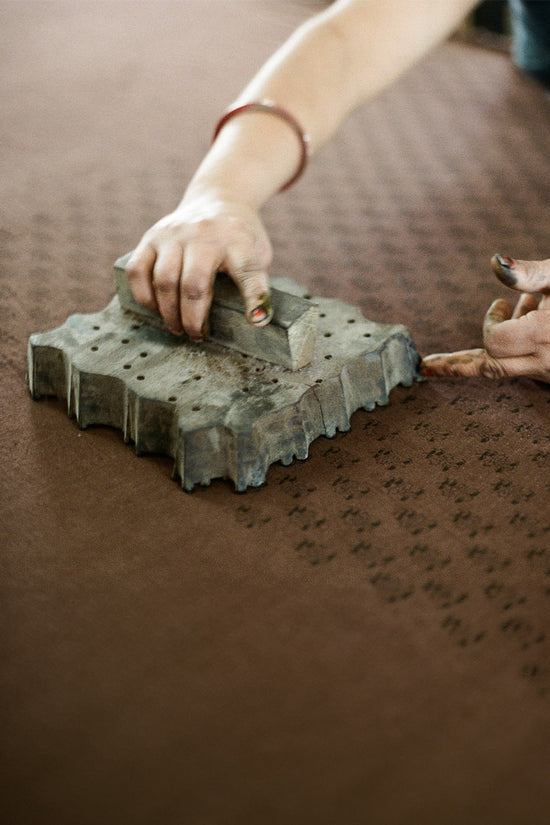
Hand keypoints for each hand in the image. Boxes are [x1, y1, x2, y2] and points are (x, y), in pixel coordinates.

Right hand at [125, 193, 273, 340]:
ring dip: (168, 313)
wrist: (217, 198)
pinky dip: (144, 296)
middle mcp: (204, 234)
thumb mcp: (258, 252)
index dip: (254, 298)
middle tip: (196, 336)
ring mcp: (174, 234)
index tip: (256, 321)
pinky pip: (137, 271)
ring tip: (176, 328)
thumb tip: (255, 321)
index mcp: (238, 240)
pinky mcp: (151, 237)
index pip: (248, 271)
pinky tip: (156, 309)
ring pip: (164, 281)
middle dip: (193, 319)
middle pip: (194, 285)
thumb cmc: (239, 237)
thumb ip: (256, 281)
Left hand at [420, 255, 549, 382]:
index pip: (494, 340)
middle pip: (489, 369)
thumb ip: (529, 273)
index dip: (491, 320)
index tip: (500, 304)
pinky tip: (520, 324)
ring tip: (497, 324)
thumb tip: (496, 262)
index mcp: (543, 336)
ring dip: (489, 353)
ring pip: (506, 372)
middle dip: (462, 361)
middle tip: (430, 364)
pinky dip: (512, 352)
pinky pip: (524, 368)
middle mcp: (545, 361)